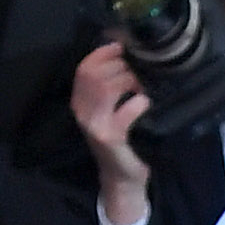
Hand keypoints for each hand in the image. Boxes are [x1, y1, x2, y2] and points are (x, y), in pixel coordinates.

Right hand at [72, 37, 152, 213]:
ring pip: (107, 88)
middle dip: (120, 68)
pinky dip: (139, 103)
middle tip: (137, 74)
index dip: (102, 53)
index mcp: (79, 101)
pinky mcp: (109, 137)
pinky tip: (145, 104)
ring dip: (129, 82)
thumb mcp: (109, 110)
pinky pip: (125, 112)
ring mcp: (94, 125)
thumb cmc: (120, 140)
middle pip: (96, 74)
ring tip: (141, 88)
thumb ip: (110, 86)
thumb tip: (124, 52)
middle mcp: (81, 111)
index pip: (84, 68)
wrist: (121, 177)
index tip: (121, 47)